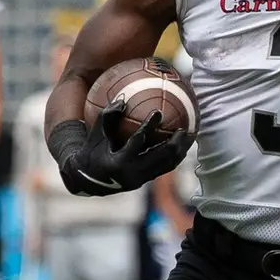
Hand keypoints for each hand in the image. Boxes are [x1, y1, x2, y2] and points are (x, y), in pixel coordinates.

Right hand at [58, 107, 194, 195]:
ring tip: (190, 136)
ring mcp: (141, 179)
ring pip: (167, 165)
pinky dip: (175, 156)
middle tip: (183, 127)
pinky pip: (166, 168)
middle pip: (161, 157)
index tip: (158, 112)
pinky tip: (182, 145)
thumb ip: (108, 116)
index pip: (137, 142)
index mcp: (118, 162)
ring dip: (180, 151)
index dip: (148, 126)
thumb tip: (123, 99)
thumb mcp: (96, 135)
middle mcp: (132, 174)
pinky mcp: (146, 181)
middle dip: (174, 142)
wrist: (89, 180)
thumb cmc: (92, 152)